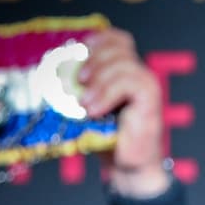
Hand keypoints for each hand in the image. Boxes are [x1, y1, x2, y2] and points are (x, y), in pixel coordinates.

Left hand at [78, 28, 169, 197]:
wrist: (126, 165)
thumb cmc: (106, 137)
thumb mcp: (87, 105)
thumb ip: (79, 86)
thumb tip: (53, 71)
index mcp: (124, 71)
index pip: (117, 39)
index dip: (99, 39)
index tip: (78, 51)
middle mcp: (138, 73)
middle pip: (119, 46)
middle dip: (94, 58)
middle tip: (77, 80)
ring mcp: (147, 84)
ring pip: (123, 63)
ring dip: (99, 80)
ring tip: (84, 103)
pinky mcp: (151, 98)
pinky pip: (128, 82)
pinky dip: (107, 94)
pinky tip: (94, 110)